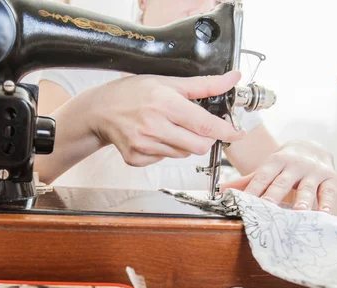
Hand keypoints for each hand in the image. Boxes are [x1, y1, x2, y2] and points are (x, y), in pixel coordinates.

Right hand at [86, 71, 245, 166]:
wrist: (100, 110)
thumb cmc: (132, 93)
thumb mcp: (168, 82)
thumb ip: (203, 85)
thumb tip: (232, 79)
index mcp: (164, 104)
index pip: (205, 125)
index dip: (226, 131)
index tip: (237, 132)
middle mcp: (154, 127)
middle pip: (199, 146)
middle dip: (205, 137)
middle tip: (198, 126)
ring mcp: (144, 145)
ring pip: (183, 154)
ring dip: (185, 143)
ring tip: (169, 127)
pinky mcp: (136, 158)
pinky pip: (165, 159)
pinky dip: (166, 150)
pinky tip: (155, 136)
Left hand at [221, 140, 336, 215]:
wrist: (312, 147)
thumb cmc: (284, 165)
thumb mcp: (266, 169)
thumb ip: (245, 182)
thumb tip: (221, 191)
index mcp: (276, 162)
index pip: (262, 176)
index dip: (253, 189)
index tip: (243, 202)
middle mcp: (296, 165)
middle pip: (283, 181)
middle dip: (275, 194)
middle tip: (267, 206)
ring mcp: (315, 172)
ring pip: (308, 187)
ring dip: (304, 200)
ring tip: (300, 212)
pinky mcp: (332, 179)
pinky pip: (330, 192)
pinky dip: (329, 203)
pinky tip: (326, 214)